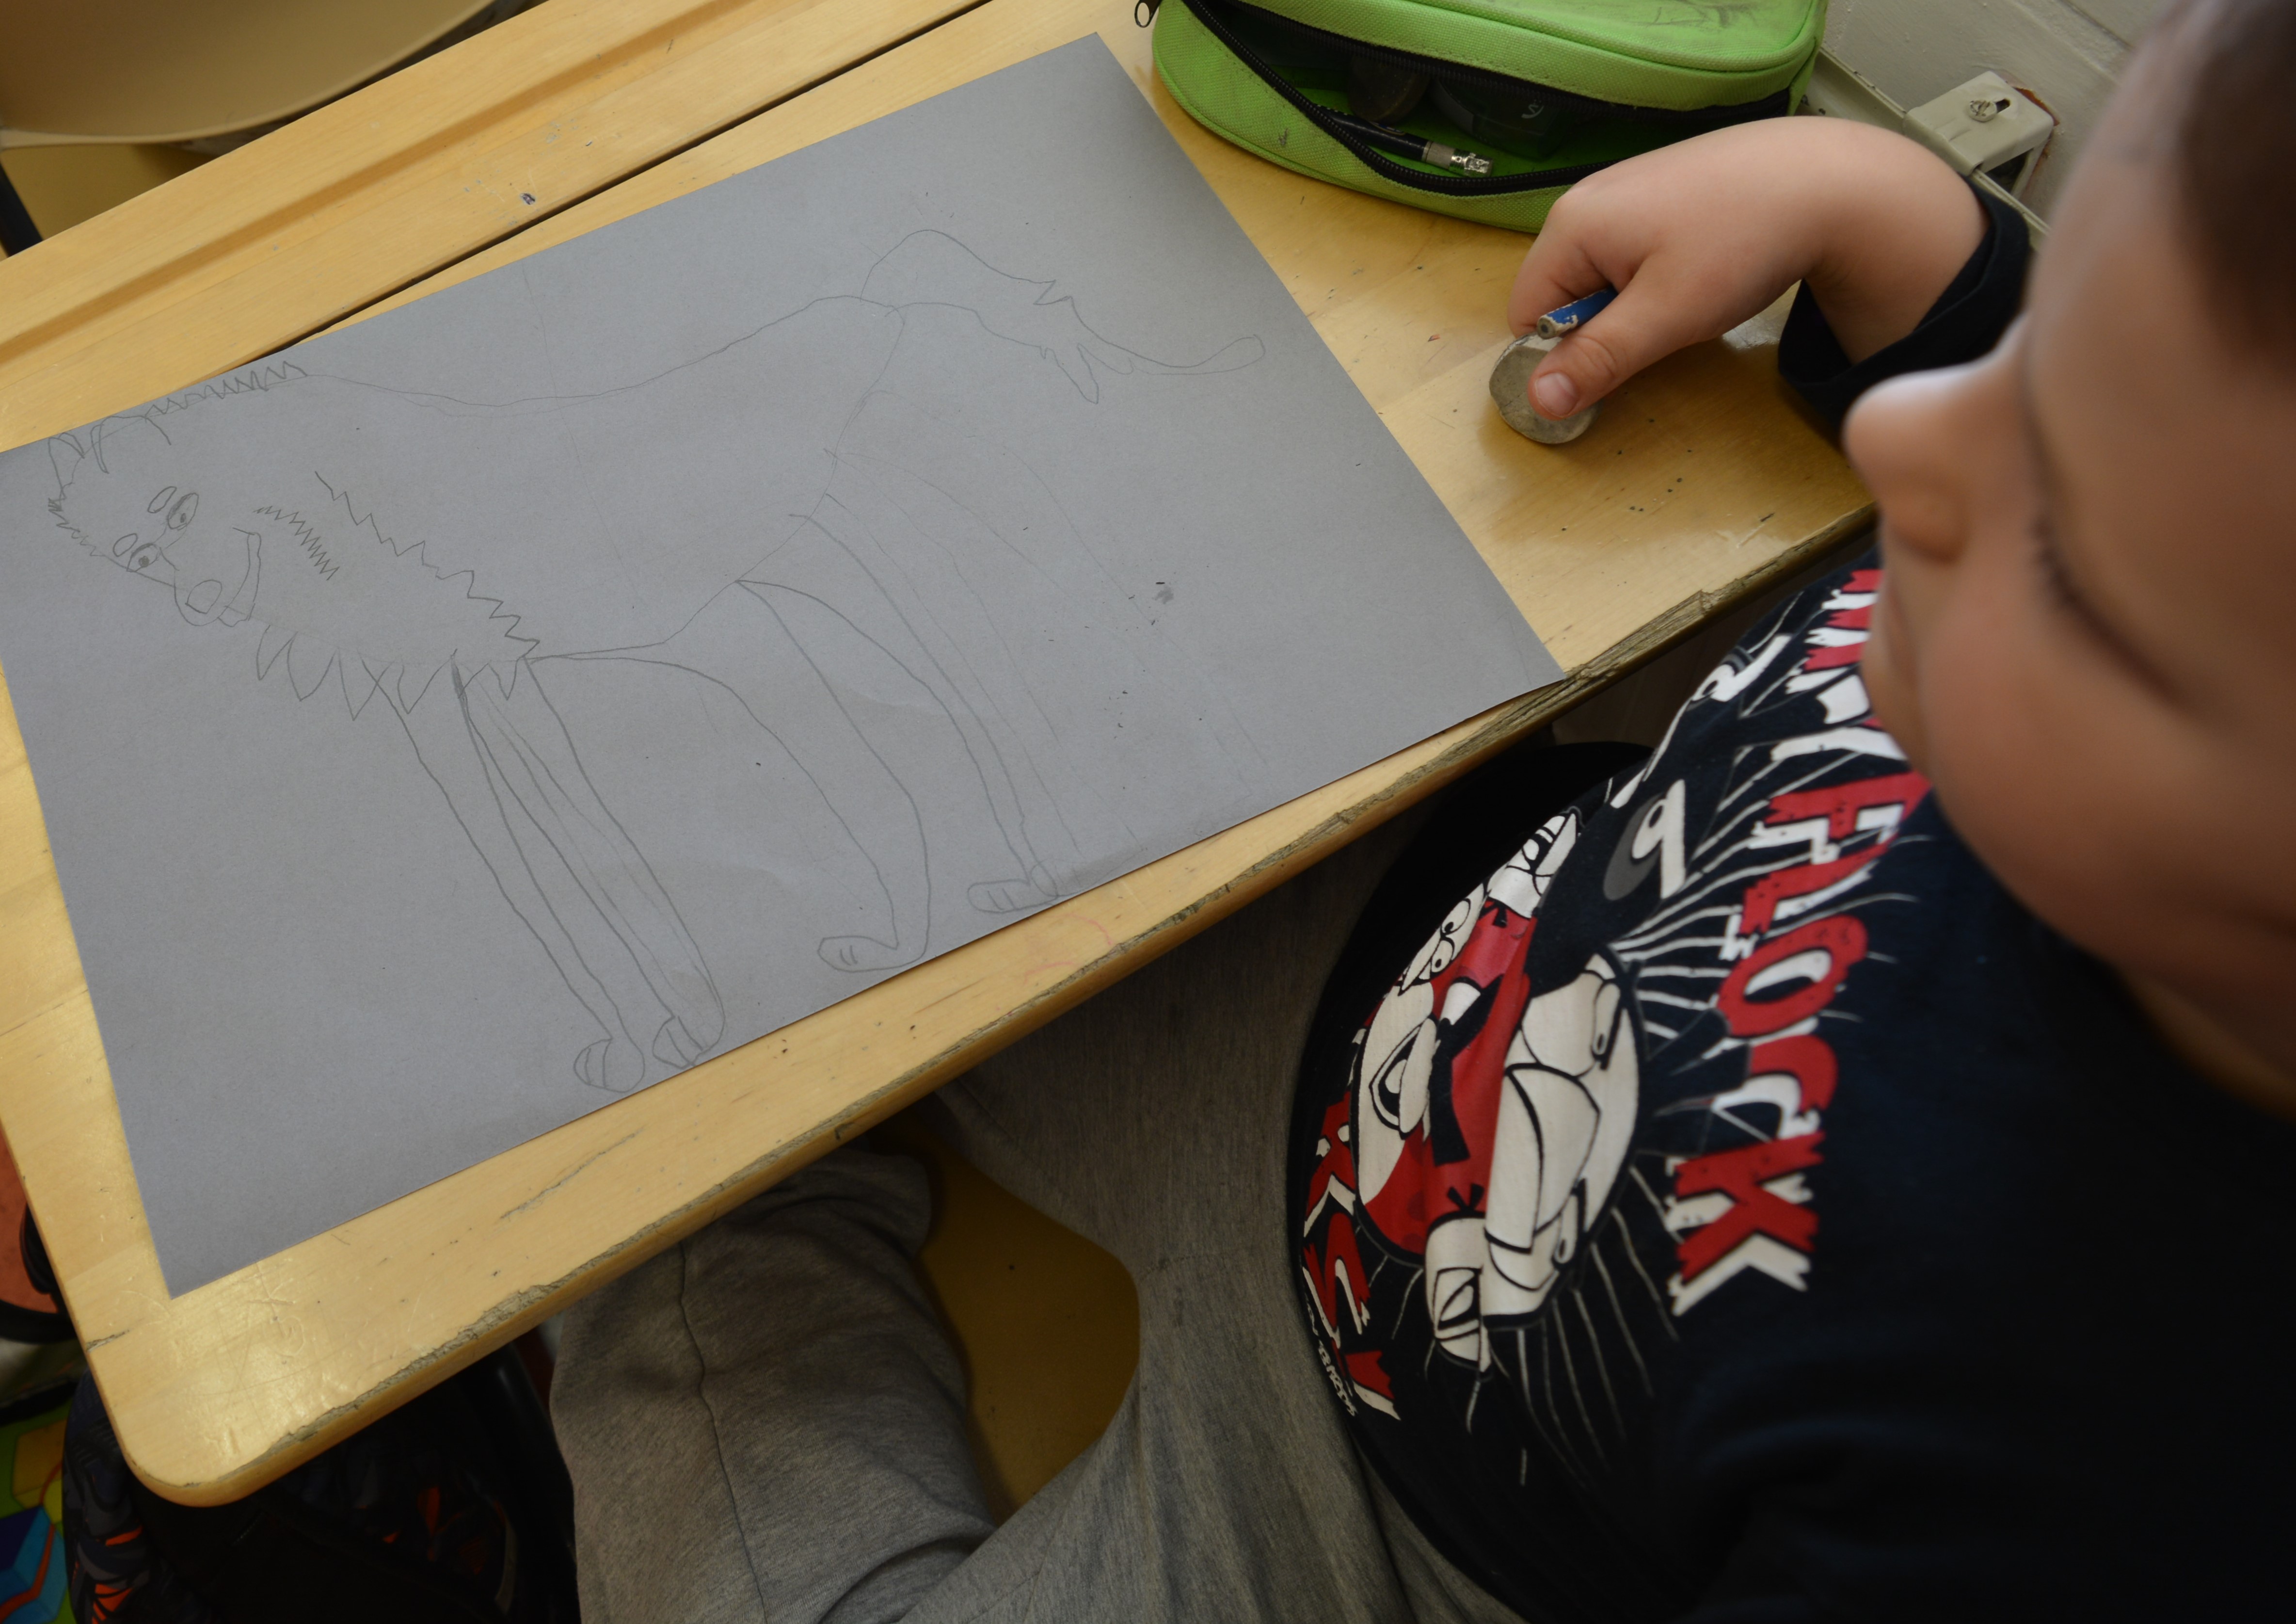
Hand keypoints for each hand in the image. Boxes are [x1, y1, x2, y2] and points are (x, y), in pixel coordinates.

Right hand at [1506, 118, 1987, 419]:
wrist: (1830, 178)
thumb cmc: (1741, 242)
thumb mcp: (1666, 316)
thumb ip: (1598, 359)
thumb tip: (1537, 402)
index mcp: (1572, 225)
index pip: (1527, 314)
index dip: (1562, 354)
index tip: (1619, 363)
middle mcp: (1587, 198)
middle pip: (1562, 292)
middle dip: (1605, 325)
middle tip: (1667, 324)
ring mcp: (1625, 188)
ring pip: (1601, 275)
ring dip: (1635, 303)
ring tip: (1692, 293)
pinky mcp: (1661, 187)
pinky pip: (1633, 251)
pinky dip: (1659, 275)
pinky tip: (1704, 269)